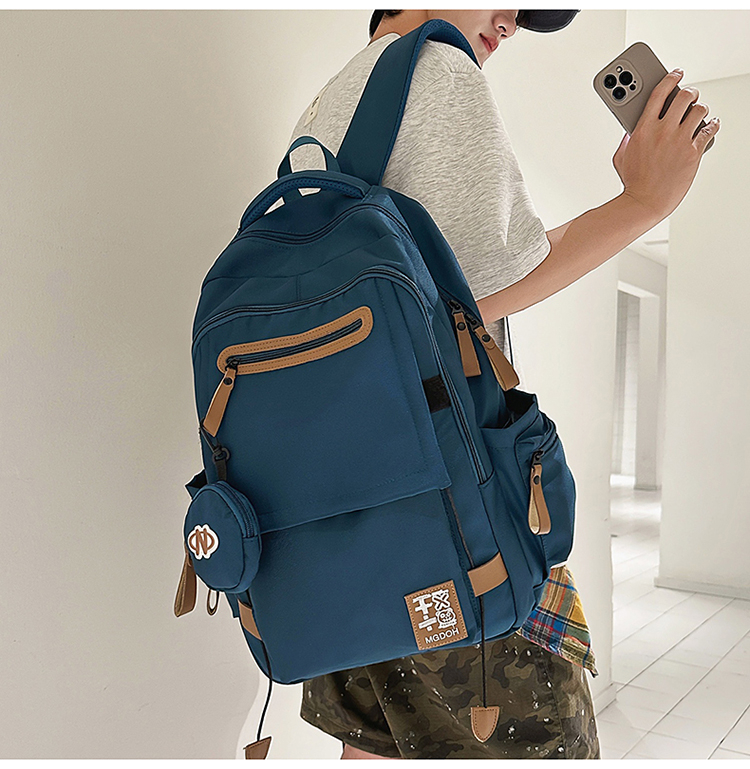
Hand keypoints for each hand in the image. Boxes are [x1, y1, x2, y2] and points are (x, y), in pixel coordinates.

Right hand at [611, 69, 720, 221]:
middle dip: (689, 92)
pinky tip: (711, 124)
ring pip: (700, 110)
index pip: (660, 92)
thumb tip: (632, 129)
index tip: (676, 73)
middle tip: (689, 94)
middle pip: (684, 96)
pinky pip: (710, 129)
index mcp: (643, 128)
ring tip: (698, 112)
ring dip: (701, 108)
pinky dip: (712, 124)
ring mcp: (680, 141)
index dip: (670, 78)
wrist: (646, 202)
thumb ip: (627, 138)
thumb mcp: (622, 156)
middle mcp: (663, 130)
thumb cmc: (633, 182)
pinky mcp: (693, 152)